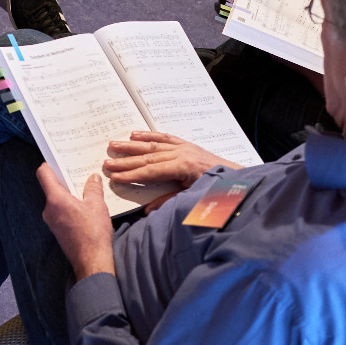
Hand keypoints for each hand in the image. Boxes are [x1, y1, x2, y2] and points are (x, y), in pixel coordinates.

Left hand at [39, 165, 115, 281]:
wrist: (91, 262)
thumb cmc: (93, 232)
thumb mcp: (97, 205)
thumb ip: (93, 188)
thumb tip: (93, 178)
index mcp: (55, 199)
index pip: (43, 174)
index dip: (50, 164)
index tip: (60, 160)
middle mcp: (48, 209)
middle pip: (51, 187)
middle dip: (65, 180)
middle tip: (79, 173)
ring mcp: (51, 221)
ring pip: (57, 200)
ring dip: (69, 195)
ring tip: (85, 190)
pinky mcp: (58, 231)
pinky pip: (61, 212)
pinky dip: (70, 207)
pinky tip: (85, 208)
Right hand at [102, 130, 232, 205]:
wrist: (237, 181)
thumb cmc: (217, 193)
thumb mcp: (193, 201)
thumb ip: (170, 203)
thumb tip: (147, 210)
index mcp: (184, 167)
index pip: (152, 171)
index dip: (132, 175)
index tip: (115, 177)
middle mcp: (182, 153)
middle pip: (148, 156)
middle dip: (126, 160)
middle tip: (107, 162)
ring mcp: (184, 147)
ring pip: (153, 145)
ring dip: (132, 146)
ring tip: (114, 144)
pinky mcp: (186, 145)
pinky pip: (164, 137)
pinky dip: (148, 135)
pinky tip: (135, 134)